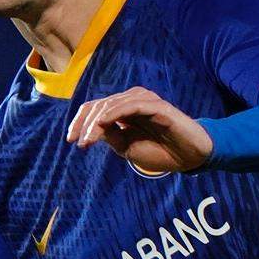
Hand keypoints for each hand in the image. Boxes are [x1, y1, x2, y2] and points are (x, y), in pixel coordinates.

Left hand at [66, 85, 211, 174]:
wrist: (188, 157)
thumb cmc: (159, 152)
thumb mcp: (126, 147)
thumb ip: (109, 135)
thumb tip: (90, 128)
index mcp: (124, 111)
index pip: (95, 108)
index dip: (80, 121)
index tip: (71, 140)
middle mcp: (132, 101)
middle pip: (99, 104)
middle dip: (84, 123)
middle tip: (78, 142)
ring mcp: (144, 101)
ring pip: (110, 104)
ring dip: (95, 121)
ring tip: (88, 140)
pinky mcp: (155, 104)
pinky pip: (129, 105)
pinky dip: (113, 114)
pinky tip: (102, 125)